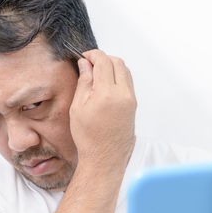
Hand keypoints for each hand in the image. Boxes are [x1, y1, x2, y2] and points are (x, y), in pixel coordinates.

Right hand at [69, 49, 136, 172]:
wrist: (105, 158)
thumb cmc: (89, 137)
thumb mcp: (78, 108)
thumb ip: (84, 82)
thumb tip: (85, 64)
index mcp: (107, 94)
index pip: (104, 61)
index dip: (93, 55)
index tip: (84, 56)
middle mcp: (123, 95)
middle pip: (117, 62)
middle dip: (103, 58)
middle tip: (90, 64)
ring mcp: (131, 100)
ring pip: (125, 71)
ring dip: (112, 66)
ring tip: (97, 74)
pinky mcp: (134, 105)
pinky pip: (128, 82)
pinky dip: (118, 76)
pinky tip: (106, 84)